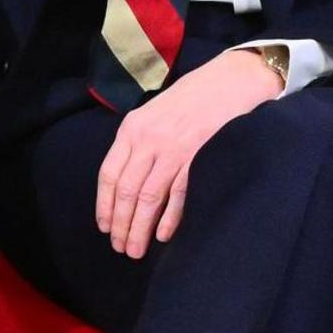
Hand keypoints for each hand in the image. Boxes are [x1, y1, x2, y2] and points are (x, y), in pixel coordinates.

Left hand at [93, 50, 283, 259]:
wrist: (228, 82)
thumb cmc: (190, 100)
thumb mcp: (153, 115)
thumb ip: (137, 144)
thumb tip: (125, 183)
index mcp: (132, 129)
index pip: (109, 174)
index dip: (104, 204)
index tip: (104, 227)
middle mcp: (148, 140)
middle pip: (126, 191)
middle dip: (121, 224)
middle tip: (120, 248)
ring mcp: (173, 149)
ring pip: (148, 197)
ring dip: (139, 228)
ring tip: (135, 250)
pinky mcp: (197, 157)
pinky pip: (178, 194)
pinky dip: (169, 217)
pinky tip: (162, 235)